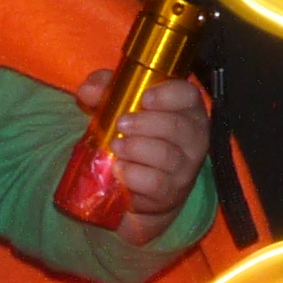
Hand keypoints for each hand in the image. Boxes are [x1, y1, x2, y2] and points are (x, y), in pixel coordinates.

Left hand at [74, 70, 214, 245]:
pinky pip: (155, 183)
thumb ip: (106, 90)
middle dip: (145, 123)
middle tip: (120, 124)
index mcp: (187, 110)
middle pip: (177, 126)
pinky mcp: (171, 193)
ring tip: (115, 146)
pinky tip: (119, 168)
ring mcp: (185, 168)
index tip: (144, 98)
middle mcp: (194, 138)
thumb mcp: (120, 106)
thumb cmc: (135, 134)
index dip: (168, 95)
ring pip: (166, 156)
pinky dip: (133, 175)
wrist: (140, 185)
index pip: (188, 95)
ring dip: (136, 149)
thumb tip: (89, 90)